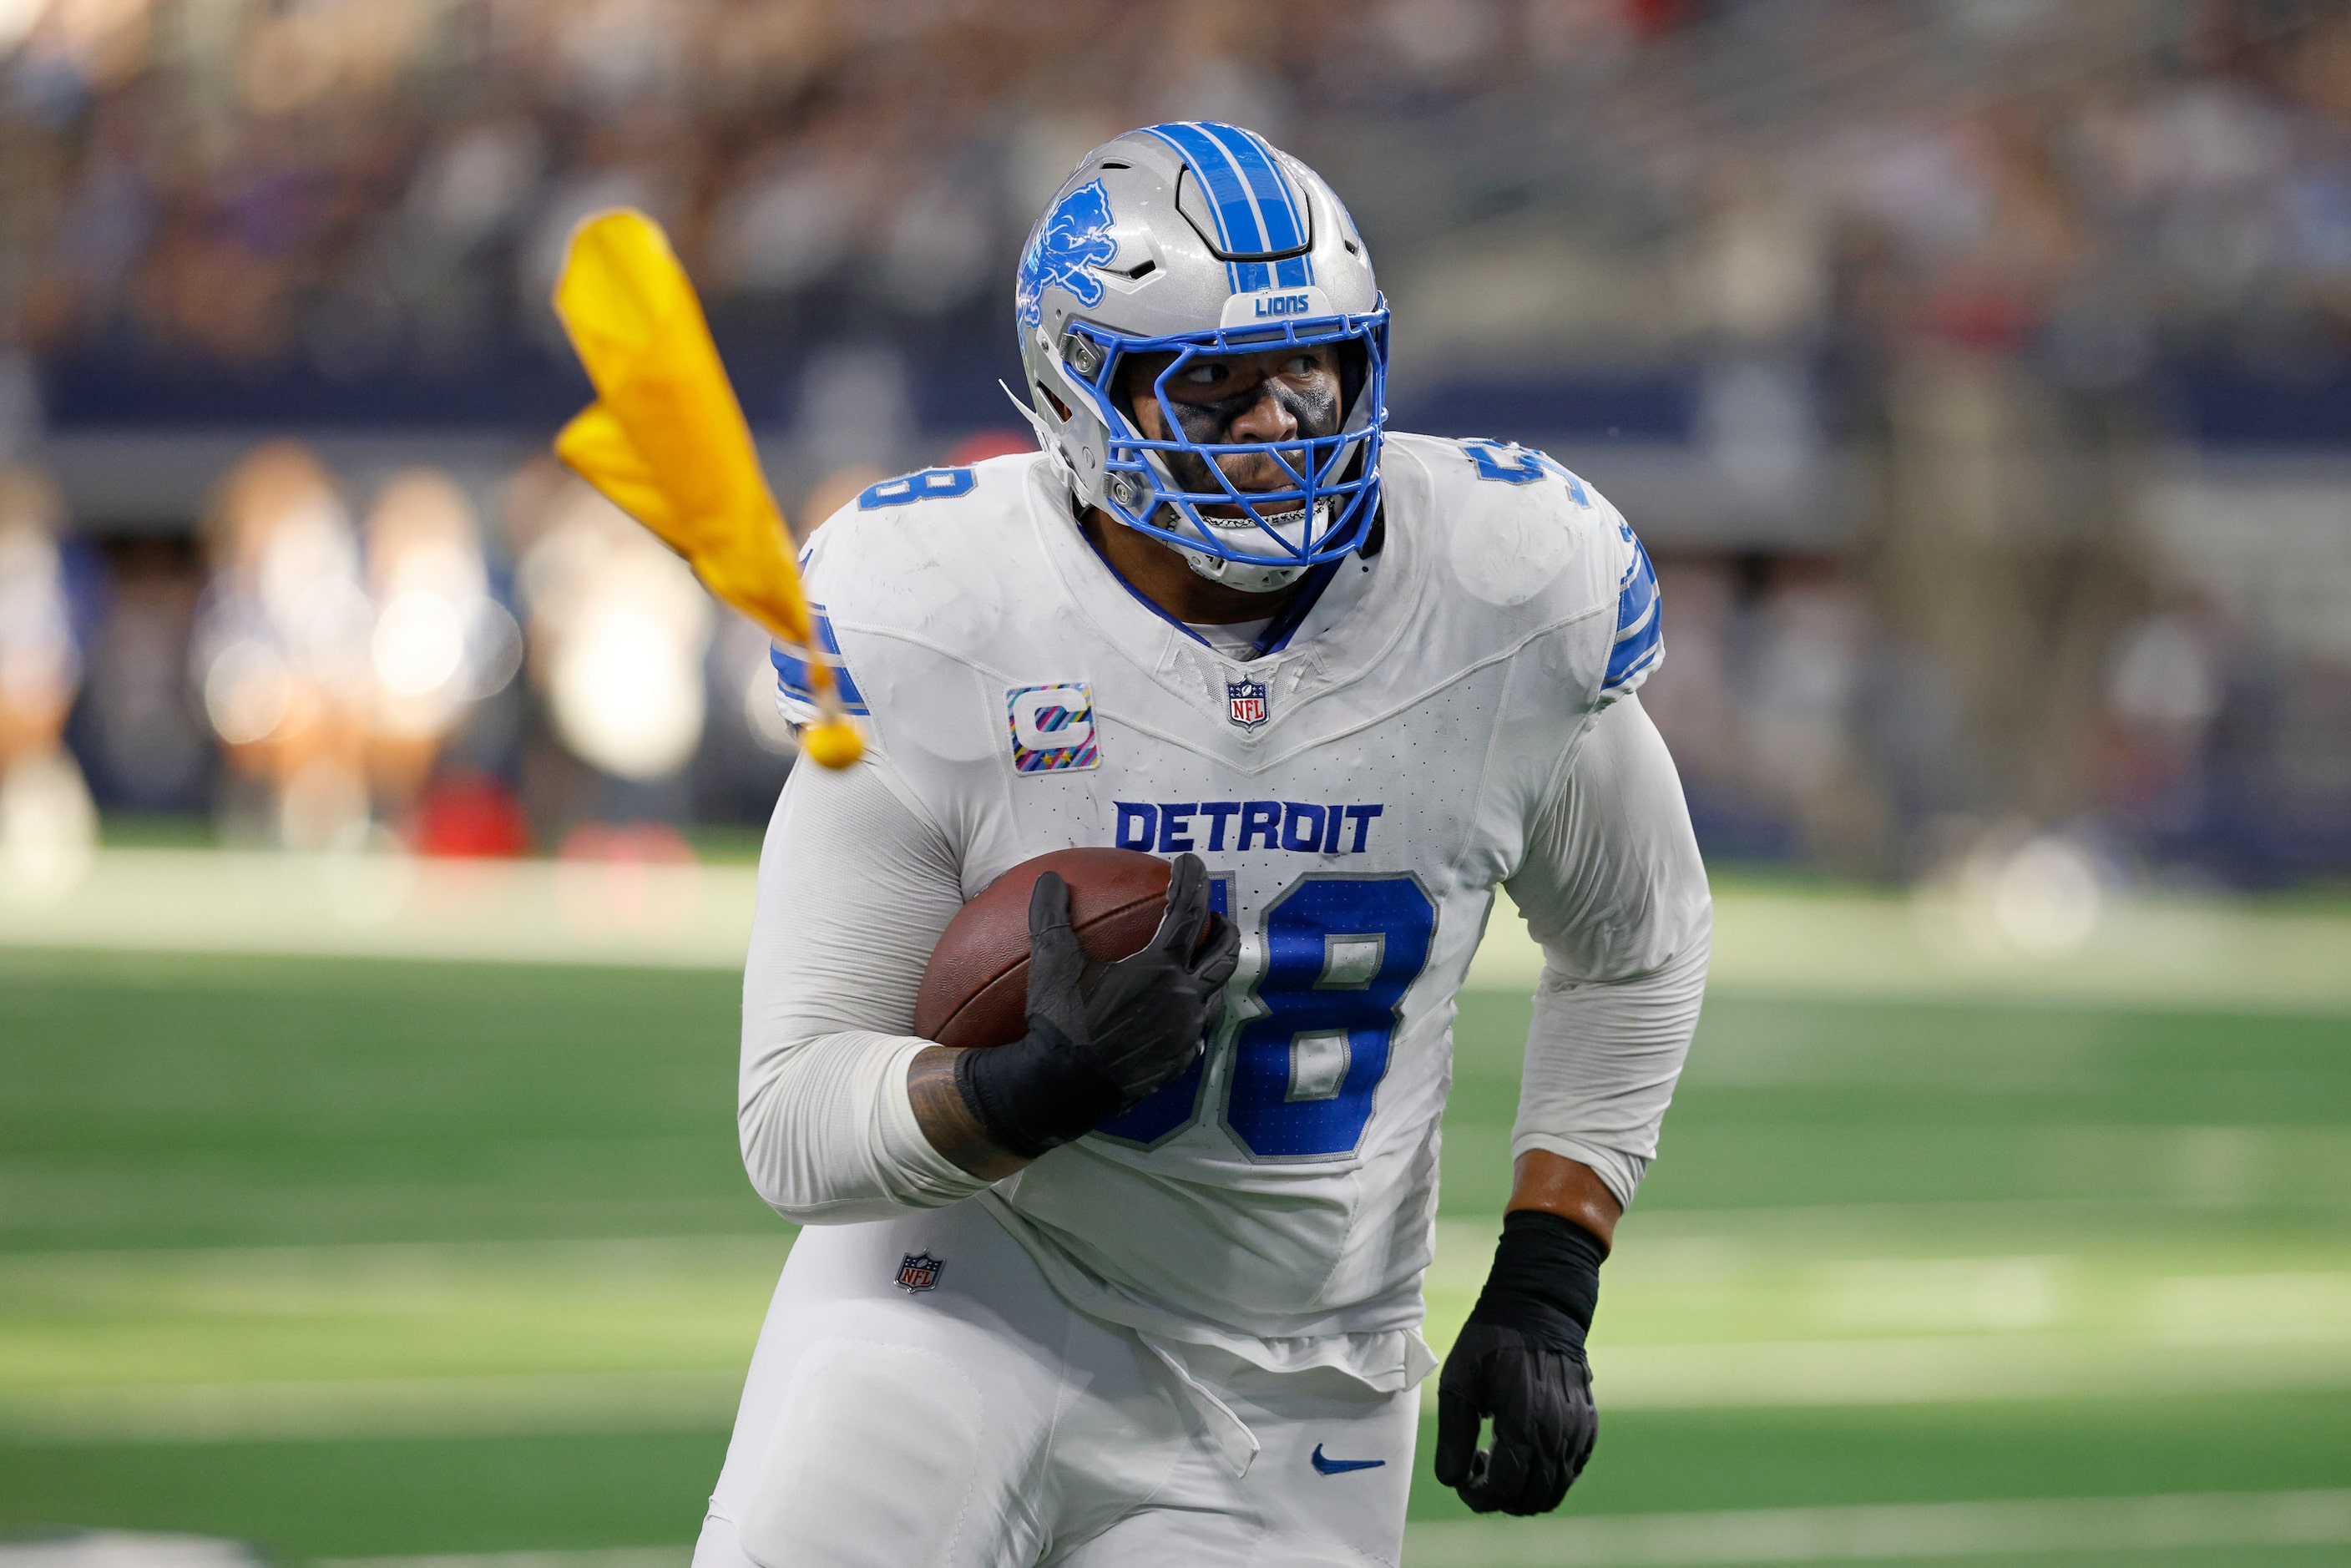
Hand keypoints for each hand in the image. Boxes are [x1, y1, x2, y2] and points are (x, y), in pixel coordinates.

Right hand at [956, 852, 1239, 1157]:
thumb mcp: (1051, 963)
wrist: (1064, 1089)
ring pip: (1214, 997)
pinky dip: (1191, 1017)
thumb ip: (1051, 915)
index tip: (1189, 861)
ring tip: (1199, 965)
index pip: (1189, 911)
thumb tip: (1050, 879)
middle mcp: (1184, 999)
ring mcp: (1185, 1034)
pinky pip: (1194, 1035)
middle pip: (1223, 956)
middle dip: (1225, 930)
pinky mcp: (1177, 1063)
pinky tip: (1176, 1017)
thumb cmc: (1060, 1023)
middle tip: (1217, 916)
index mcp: (1161, 968)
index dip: (1192, 880)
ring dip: (1211, 975)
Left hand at [1434, 1211, 1604, 1514]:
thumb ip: (1454, 1436)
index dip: (1477, 1496)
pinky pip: (1570, 1472)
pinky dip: (1547, 1478)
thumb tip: (1453, 1481)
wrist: (1540, 1309)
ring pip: (1553, 1492)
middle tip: (1480, 1465)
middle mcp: (1557, 1436)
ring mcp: (1577, 1433)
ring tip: (1501, 1459)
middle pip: (1529, 1500)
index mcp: (1523, 1426)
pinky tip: (1525, 1450)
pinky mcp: (1588, 1428)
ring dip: (1523, 1491)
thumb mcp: (1459, 1382)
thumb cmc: (1491, 1343)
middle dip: (1498, 1497)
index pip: (1502, 1490)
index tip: (1464, 1477)